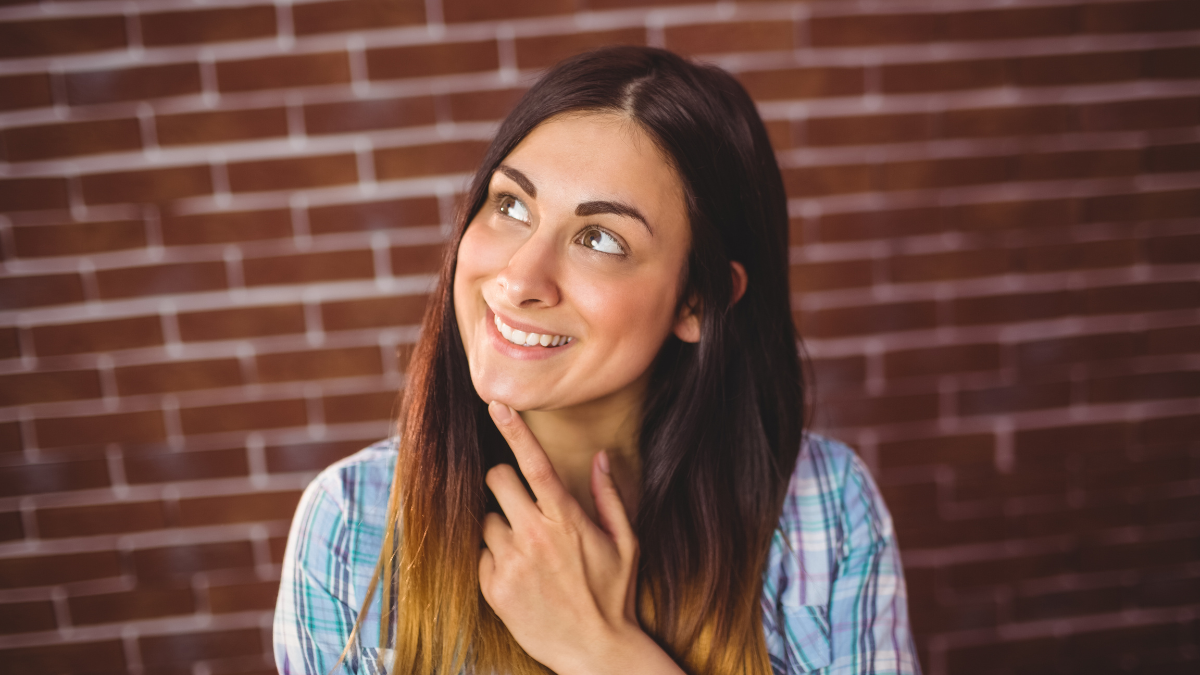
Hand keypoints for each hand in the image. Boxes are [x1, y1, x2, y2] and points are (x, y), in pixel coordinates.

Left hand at [479, 401, 673, 674]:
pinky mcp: (493, 588)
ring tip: (528, 551)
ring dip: (502, 527)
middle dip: (503, 482)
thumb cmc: (614, 596)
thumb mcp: (625, 544)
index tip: (496, 404)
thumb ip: (609, 497)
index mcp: (566, 520)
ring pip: (487, 519)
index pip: (533, 463)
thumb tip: (601, 457)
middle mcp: (534, 536)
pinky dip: (495, 559)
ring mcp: (511, 563)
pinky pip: (481, 555)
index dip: (514, 430)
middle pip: (496, 480)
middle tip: (520, 501)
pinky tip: (520, 576)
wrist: (596, 652)